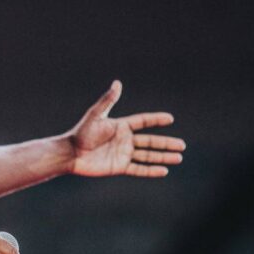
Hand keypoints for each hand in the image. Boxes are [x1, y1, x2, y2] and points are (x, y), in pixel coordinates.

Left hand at [68, 80, 185, 177]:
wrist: (70, 154)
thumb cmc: (81, 133)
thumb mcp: (96, 116)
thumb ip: (108, 100)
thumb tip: (118, 83)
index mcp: (120, 126)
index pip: (143, 122)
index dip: (156, 120)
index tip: (170, 119)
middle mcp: (124, 140)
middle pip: (150, 141)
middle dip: (166, 143)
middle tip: (182, 145)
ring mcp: (123, 154)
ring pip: (148, 156)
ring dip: (163, 157)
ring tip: (179, 158)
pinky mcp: (119, 167)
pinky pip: (138, 169)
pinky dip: (151, 170)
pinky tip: (164, 171)